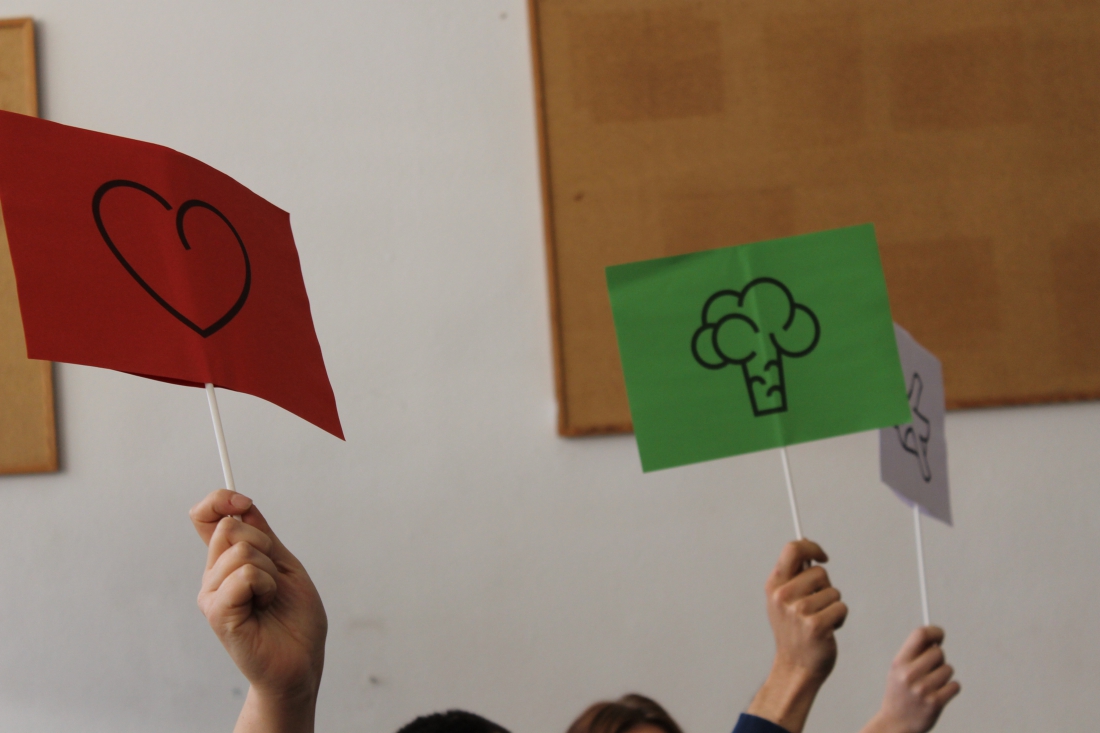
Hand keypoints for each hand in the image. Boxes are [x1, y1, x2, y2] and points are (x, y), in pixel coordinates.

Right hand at [191, 490, 326, 732]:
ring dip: (269, 571)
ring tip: (270, 598)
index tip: (242, 501)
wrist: (301, 661)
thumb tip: (239, 502)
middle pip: (230, 527)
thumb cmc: (294, 618)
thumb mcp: (283, 564)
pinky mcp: (219, 615)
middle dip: (264, 544)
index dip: (220, 499)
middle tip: (274, 578)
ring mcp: (212, 596)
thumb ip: (261, 534)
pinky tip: (265, 606)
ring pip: (241, 551)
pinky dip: (266, 586)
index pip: (205, 517)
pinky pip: (244, 576)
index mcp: (227, 562)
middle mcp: (213, 577)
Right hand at [747, 540, 847, 732]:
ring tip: (820, 620)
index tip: (822, 556)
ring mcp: (798, 611)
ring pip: (833, 591)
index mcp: (774, 586)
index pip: (793, 549)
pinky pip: (841, 607)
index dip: (811, 546)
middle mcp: (783, 596)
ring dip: (833, 605)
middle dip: (825, 587)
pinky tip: (828, 630)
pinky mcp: (816, 625)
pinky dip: (840, 618)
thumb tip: (807, 546)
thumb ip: (792, 575)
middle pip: (820, 572)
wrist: (796, 667)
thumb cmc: (794, 631)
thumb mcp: (782, 600)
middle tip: (816, 606)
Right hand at [862, 627, 959, 732]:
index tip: (939, 635)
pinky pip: (955, 686)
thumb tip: (936, 639)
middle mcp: (910, 674)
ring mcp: (923, 689)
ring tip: (932, 685)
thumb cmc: (900, 693)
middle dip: (938, 659)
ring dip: (944, 675)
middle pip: (938, 652)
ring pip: (948, 669)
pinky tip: (939, 694)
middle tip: (931, 668)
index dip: (934, 631)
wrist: (895, 724)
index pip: (920, 635)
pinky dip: (950, 689)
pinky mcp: (935, 703)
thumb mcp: (898, 671)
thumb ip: (914, 654)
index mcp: (899, 663)